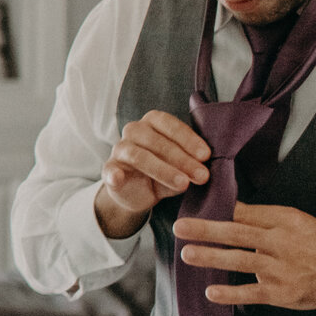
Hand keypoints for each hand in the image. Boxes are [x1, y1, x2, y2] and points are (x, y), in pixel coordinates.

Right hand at [95, 110, 209, 237]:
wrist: (139, 193)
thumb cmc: (164, 171)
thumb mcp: (181, 165)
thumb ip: (192, 162)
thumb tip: (207, 167)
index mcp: (152, 123)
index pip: (169, 124)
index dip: (188, 139)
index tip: (206, 156)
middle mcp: (133, 131)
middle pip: (156, 141)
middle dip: (182, 159)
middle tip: (201, 176)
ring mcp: (119, 150)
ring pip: (139, 155)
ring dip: (163, 170)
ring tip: (183, 184)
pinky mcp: (109, 170)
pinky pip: (110, 170)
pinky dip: (113, 174)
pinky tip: (118, 178)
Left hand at [174, 203, 315, 315]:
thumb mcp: (295, 220)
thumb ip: (263, 216)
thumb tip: (228, 206)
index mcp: (283, 221)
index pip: (246, 213)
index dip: (219, 209)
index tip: (192, 204)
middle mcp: (281, 243)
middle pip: (239, 233)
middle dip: (207, 229)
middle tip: (180, 226)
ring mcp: (281, 269)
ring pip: (242, 261)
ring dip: (213, 257)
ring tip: (187, 254)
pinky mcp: (282, 293)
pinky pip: (252, 293)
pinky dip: (231, 294)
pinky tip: (210, 292)